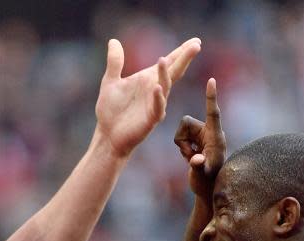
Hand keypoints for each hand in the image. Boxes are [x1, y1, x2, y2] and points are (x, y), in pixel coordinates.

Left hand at [95, 37, 201, 156]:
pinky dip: (157, 98)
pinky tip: (156, 87)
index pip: (169, 64)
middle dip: (184, 59)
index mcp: (148, 81)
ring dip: (165, 74)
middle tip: (196, 45)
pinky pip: (157, 107)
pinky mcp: (150, 120)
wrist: (107, 136)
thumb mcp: (110, 82)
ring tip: (163, 60)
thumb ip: (115, 62)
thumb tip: (113, 40)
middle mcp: (155, 91)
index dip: (181, 52)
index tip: (196, 41)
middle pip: (174, 72)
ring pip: (165, 87)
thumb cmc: (111, 111)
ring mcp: (155, 105)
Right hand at [174, 78, 225, 197]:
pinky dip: (182, 148)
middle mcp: (209, 132)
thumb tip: (195, 160)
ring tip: (192, 158)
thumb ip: (198, 166)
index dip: (211, 97)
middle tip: (190, 157)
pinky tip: (191, 157)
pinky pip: (180, 137)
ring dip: (182, 146)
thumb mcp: (202, 175)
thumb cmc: (207, 182)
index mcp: (216, 137)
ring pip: (181, 131)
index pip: (213, 113)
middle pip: (186, 124)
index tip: (212, 80)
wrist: (207, 188)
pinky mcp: (195, 139)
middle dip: (182, 141)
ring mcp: (202, 135)